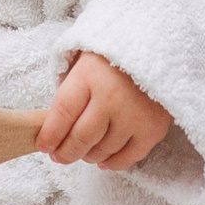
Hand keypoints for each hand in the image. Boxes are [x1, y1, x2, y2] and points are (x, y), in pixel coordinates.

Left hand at [37, 52, 172, 171]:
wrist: (161, 42)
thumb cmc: (116, 51)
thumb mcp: (86, 57)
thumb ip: (72, 85)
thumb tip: (54, 122)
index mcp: (90, 75)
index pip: (62, 114)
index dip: (49, 135)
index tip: (43, 145)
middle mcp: (112, 97)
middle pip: (81, 137)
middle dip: (65, 152)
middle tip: (58, 156)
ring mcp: (134, 115)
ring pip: (103, 150)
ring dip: (88, 156)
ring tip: (82, 153)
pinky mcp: (154, 128)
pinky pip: (129, 156)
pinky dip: (114, 163)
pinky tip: (103, 161)